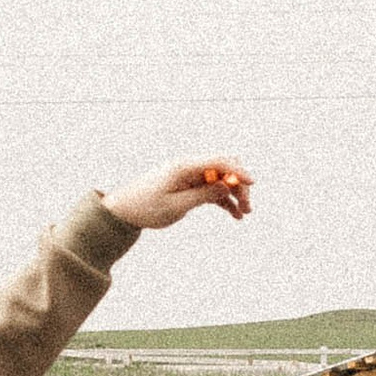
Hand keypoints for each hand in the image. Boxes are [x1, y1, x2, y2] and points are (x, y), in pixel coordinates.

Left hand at [102, 158, 253, 231]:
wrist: (123, 212)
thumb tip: (226, 186)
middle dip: (239, 184)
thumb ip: (202, 196)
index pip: (218, 161)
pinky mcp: (189, 185)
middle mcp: (189, 167)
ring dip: (234, 194)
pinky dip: (224, 199)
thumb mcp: (176, 206)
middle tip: (247, 206)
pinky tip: (235, 215)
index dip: (238, 170)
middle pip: (224, 168)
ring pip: (221, 179)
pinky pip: (212, 189)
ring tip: (244, 213)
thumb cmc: (145, 208)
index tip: (253, 183)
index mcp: (184, 166)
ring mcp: (190, 175)